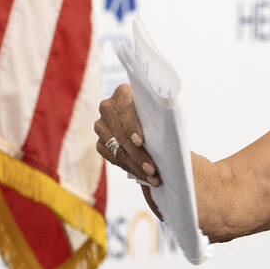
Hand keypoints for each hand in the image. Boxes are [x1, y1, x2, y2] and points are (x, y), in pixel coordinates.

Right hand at [95, 84, 162, 201]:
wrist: (149, 121)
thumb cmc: (160, 113)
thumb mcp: (163, 109)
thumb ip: (161, 113)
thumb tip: (168, 126)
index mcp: (123, 93)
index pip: (125, 109)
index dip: (132, 126)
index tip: (141, 141)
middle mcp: (108, 107)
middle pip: (120, 133)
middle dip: (137, 153)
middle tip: (153, 169)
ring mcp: (101, 124)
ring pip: (115, 147)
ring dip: (134, 164)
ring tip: (151, 175)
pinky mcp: (100, 141)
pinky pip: (110, 156)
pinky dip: (127, 167)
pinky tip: (141, 174)